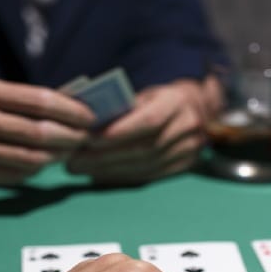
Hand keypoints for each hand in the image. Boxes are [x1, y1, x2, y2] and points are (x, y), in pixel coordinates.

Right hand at [0, 78, 94, 184]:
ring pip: (26, 159)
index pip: (37, 100)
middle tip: (85, 139)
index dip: (70, 110)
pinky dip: (30, 173)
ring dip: (54, 159)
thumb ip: (11, 99)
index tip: (89, 117)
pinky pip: (8, 178)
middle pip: (37, 132)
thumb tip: (62, 107)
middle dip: (69, 137)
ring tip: (66, 154)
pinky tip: (39, 167)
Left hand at [66, 77, 221, 183]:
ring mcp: (189, 150)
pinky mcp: (184, 167)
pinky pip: (149, 177)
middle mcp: (187, 127)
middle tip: (75, 161)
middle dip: (105, 157)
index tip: (90, 140)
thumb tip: (87, 125)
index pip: (149, 120)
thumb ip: (122, 107)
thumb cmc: (159, 99)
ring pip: (145, 166)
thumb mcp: (144, 94)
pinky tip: (100, 176)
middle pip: (144, 147)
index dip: (119, 132)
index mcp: (177, 102)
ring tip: (82, 169)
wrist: (195, 109)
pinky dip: (122, 178)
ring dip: (109, 170)